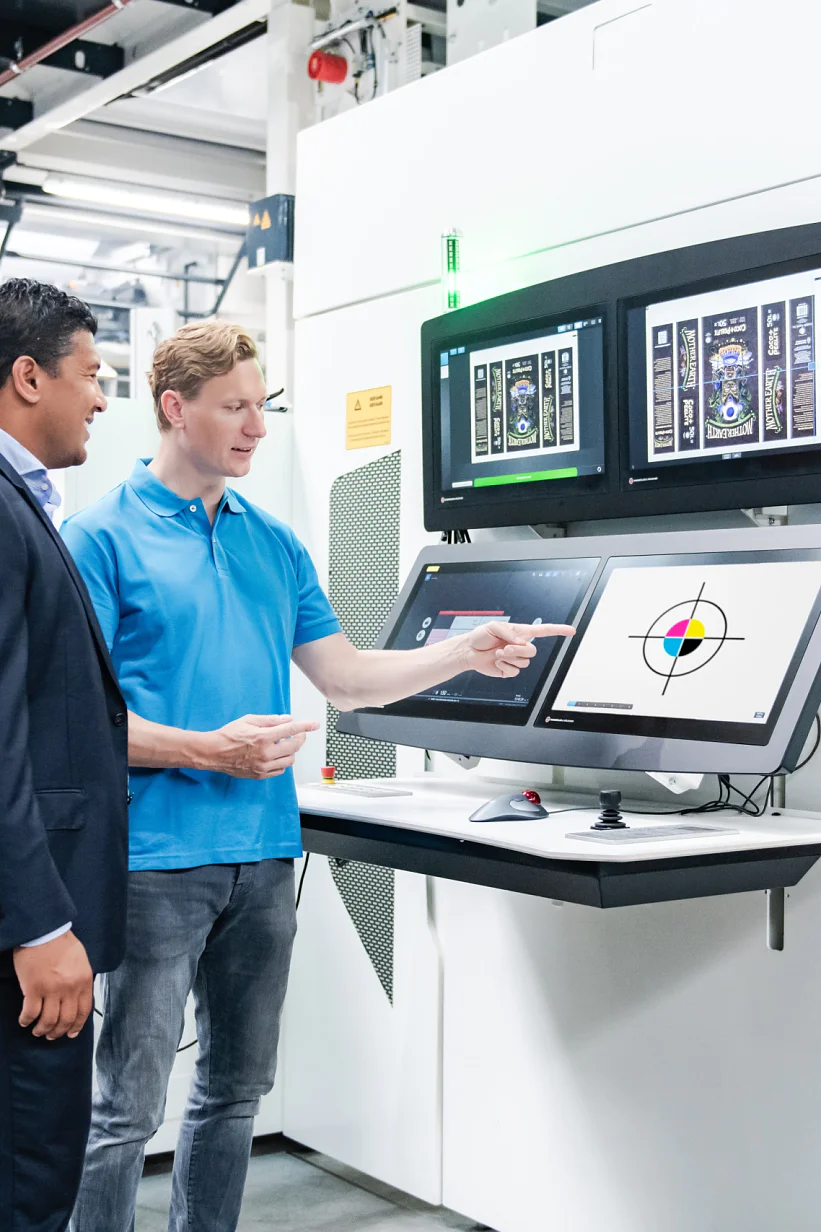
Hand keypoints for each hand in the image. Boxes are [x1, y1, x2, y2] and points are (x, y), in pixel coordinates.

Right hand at [13, 931, 92, 1039]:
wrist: (44, 930)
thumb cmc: (61, 942)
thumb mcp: (80, 960)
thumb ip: (80, 979)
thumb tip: (78, 996)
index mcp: (83, 980)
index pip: (83, 1011)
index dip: (77, 1026)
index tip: (71, 1033)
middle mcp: (69, 988)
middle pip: (66, 1019)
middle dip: (58, 1032)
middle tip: (51, 1036)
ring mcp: (51, 989)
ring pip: (48, 1021)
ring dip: (42, 1030)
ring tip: (38, 1031)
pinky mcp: (33, 989)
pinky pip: (30, 1013)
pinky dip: (26, 1020)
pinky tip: (24, 1021)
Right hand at [204, 714, 318, 778]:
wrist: (213, 752)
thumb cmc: (229, 735)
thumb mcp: (249, 720)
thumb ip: (270, 720)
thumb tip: (288, 719)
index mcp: (263, 737)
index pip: (290, 731)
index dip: (305, 726)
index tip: (315, 725)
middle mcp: (266, 753)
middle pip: (294, 747)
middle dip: (299, 739)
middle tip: (297, 735)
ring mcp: (263, 766)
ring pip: (289, 760)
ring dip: (291, 752)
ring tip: (284, 745)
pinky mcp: (260, 774)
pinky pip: (280, 770)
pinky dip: (283, 762)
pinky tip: (277, 756)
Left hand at [460, 621, 574, 677]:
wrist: (470, 651)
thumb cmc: (481, 636)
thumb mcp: (493, 626)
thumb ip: (508, 632)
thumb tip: (519, 642)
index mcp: (521, 633)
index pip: (544, 631)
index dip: (559, 631)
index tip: (572, 631)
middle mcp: (520, 646)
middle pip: (532, 652)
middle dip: (517, 651)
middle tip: (504, 648)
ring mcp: (516, 659)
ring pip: (524, 663)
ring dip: (508, 658)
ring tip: (497, 654)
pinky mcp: (509, 670)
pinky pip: (514, 672)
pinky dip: (504, 667)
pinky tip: (496, 662)